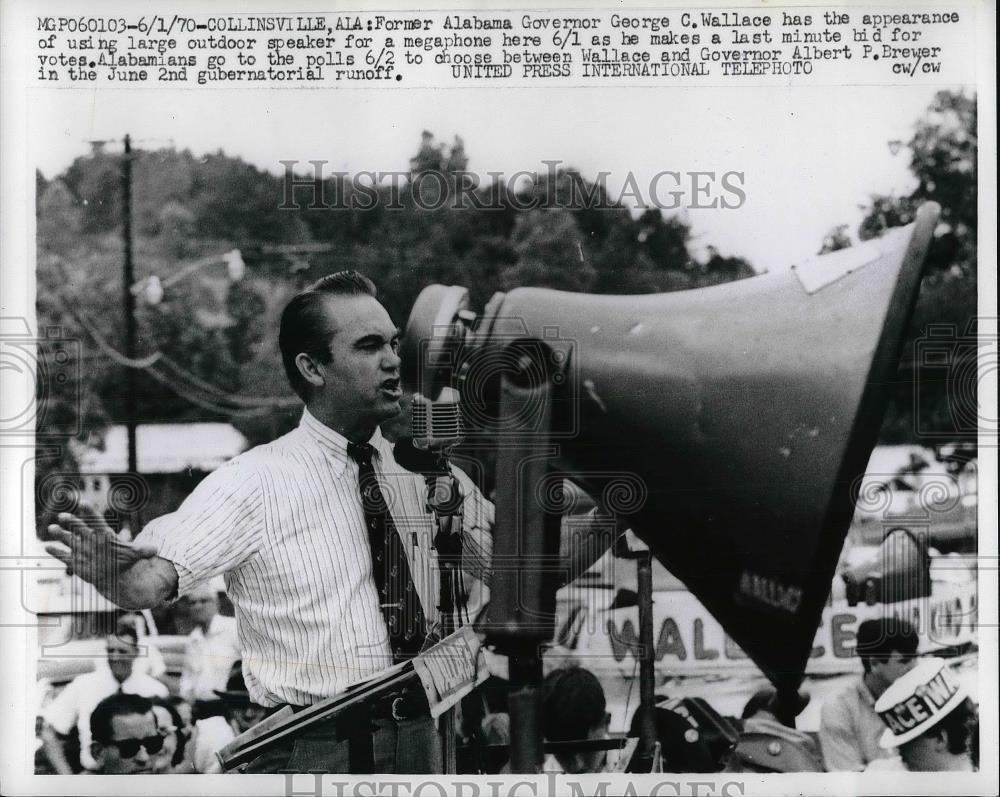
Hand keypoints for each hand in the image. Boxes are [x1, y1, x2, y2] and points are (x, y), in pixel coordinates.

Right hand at [44, 503, 158, 594]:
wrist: (112, 573)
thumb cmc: (122, 559)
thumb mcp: (134, 555)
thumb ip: (143, 551)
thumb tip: (156, 550)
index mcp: (103, 534)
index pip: (96, 520)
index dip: (90, 512)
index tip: (83, 503)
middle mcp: (89, 539)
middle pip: (79, 527)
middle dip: (71, 522)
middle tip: (63, 515)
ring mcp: (81, 549)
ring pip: (68, 539)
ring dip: (60, 534)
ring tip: (52, 529)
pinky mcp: (75, 561)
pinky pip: (64, 556)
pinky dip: (56, 552)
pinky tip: (48, 547)